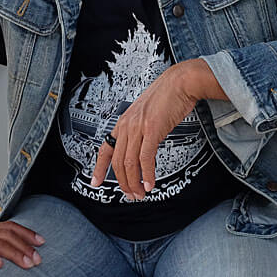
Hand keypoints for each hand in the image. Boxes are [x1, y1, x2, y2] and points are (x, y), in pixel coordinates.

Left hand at [90, 58, 225, 199]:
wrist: (181, 82)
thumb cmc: (168, 95)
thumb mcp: (146, 112)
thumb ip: (141, 128)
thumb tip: (142, 145)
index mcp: (124, 121)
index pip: (106, 148)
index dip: (99, 168)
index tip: (95, 181)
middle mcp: (128, 124)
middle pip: (118, 162)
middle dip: (123, 182)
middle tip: (131, 195)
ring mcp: (139, 127)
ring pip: (130, 163)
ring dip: (134, 182)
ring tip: (141, 193)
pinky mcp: (152, 129)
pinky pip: (146, 158)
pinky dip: (147, 174)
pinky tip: (150, 183)